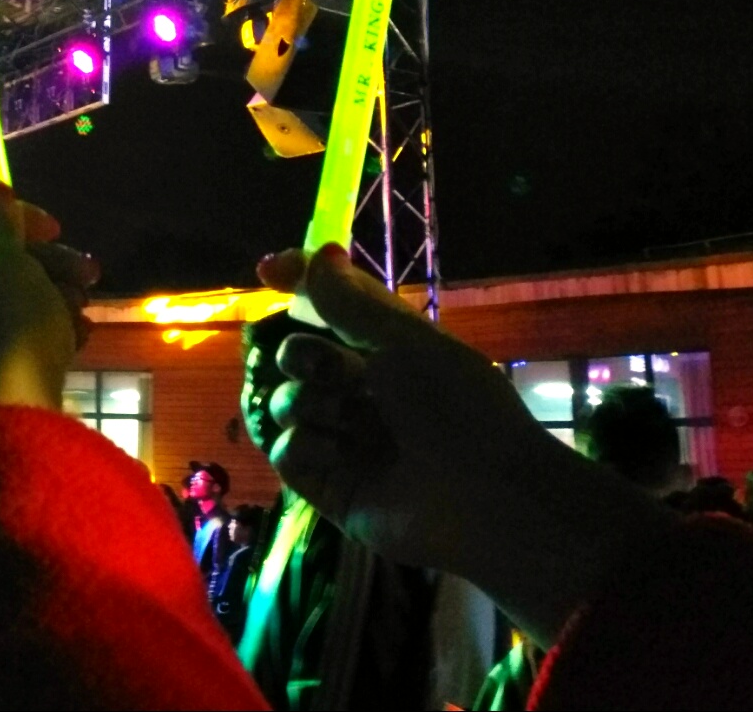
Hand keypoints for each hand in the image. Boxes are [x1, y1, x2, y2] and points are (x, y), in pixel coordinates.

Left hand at [0, 183, 97, 426]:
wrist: (3, 429)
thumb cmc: (3, 327)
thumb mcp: (11, 262)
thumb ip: (1, 222)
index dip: (11, 215)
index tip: (57, 228)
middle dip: (38, 265)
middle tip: (88, 273)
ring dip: (42, 299)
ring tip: (84, 312)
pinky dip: (26, 335)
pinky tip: (74, 340)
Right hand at [256, 245, 672, 642]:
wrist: (484, 498)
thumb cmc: (456, 408)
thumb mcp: (406, 342)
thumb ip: (350, 301)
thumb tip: (317, 254)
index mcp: (390, 353)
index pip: (332, 308)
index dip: (299, 286)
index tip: (268, 271)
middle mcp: (363, 393)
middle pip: (297, 355)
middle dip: (305, 356)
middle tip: (337, 370)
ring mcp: (343, 440)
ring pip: (285, 402)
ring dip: (307, 402)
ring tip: (345, 419)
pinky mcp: (328, 485)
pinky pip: (287, 451)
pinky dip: (304, 446)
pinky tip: (335, 454)